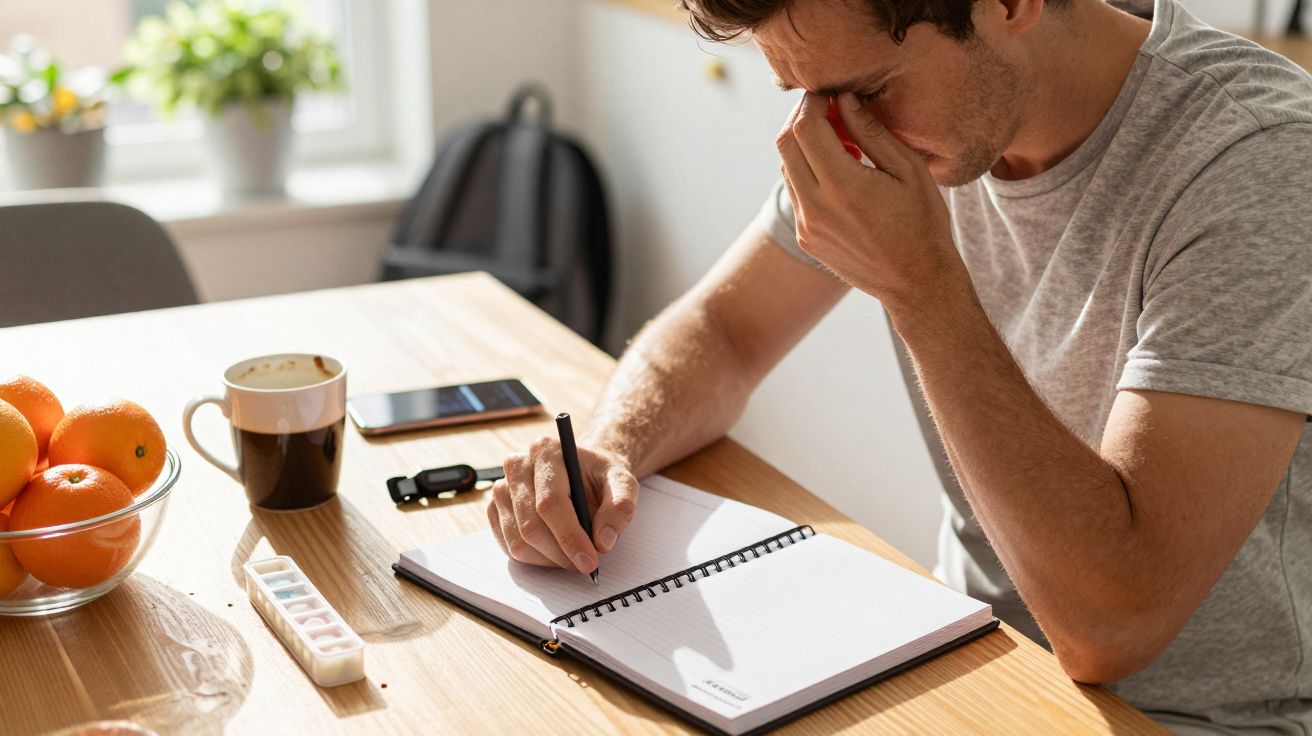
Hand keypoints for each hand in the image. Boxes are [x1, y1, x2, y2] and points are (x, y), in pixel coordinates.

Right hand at [487, 437, 637, 573]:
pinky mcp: (496, 509)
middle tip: (585, 564)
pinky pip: (508, 545)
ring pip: (517, 541)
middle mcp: (518, 466)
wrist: (584, 472)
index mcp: (547, 451)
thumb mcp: (624, 483)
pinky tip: (555, 552)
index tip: (589, 561)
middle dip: (560, 554)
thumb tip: (603, 541)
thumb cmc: (601, 476)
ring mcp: (502, 488)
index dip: (570, 537)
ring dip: (548, 560)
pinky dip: (534, 558)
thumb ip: (620, 507)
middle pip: (530, 525)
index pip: (550, 502)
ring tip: (573, 557)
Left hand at [776, 92, 967, 308]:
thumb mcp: (909, 170)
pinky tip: (840, 175)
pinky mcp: (806, 238)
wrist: (916, 282)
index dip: (812, 101)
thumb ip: (872, 132)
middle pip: (786, 143)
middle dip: (802, 118)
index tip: (830, 93)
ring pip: (786, 168)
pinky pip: (795, 192)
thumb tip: (845, 99)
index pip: (806, 127)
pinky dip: (808, 173)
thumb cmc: (923, 223)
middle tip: (830, 110)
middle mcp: (815, 207)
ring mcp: (806, 225)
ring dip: (804, 147)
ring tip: (842, 144)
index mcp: (842, 186)